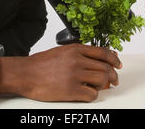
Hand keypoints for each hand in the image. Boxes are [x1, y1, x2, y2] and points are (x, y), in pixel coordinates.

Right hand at [0, 44, 121, 101]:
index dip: (114, 58)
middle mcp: (77, 60)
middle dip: (113, 75)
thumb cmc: (41, 63)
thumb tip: (96, 58)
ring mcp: (74, 75)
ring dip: (105, 85)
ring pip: (101, 79)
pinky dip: (93, 95)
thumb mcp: (62, 51)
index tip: (118, 63)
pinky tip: (88, 94)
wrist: (26, 73)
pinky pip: (91, 94)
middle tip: (114, 80)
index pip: (102, 52)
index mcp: (75, 49)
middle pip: (105, 67)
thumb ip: (79, 53)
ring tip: (102, 87)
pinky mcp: (70, 90)